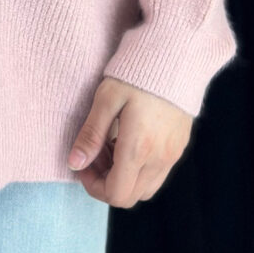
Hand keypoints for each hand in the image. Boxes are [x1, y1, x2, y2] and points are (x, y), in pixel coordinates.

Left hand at [67, 76, 192, 206]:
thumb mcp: (106, 99)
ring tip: (109, 145)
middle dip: (106, 182)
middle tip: (93, 154)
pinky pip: (158, 173)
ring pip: (145, 188)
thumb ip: (91, 134)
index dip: (93, 186)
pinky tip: (127, 139)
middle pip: (130, 196)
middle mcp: (160, 158)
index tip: (83, 164)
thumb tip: (74, 163)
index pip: (116, 194)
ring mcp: (173, 155)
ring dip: (123, 177)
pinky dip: (139, 168)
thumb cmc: (136, 74)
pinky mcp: (179, 147)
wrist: (175, 57)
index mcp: (138, 148)